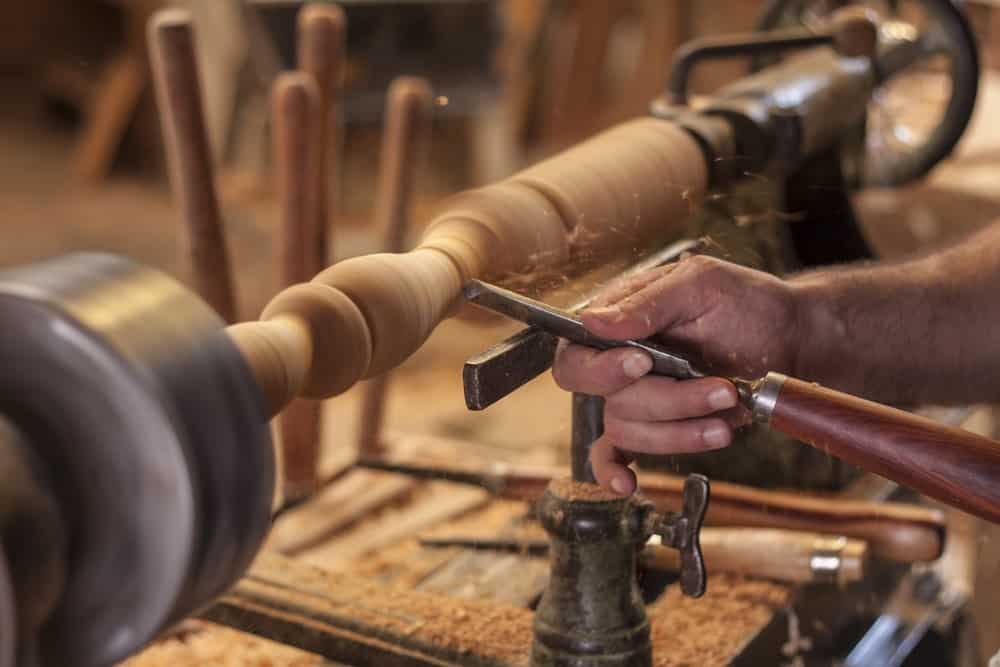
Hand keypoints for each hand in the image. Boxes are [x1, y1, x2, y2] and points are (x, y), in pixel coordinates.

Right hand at [552, 255, 802, 494]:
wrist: (785, 336)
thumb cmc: (742, 302)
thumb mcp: (699, 284)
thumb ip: (646, 303)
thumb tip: (592, 322)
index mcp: (616, 319)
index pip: (576, 352)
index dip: (602, 367)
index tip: (644, 362)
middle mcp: (617, 361)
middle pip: (606, 398)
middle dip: (663, 399)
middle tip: (715, 387)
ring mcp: (635, 397)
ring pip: (627, 429)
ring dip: (682, 426)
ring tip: (729, 403)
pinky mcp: (655, 425)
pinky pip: (617, 453)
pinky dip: (613, 471)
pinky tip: (626, 482)